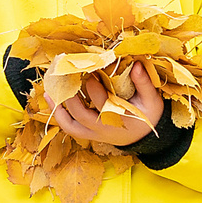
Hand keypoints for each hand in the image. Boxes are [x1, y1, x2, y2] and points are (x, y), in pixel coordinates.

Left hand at [49, 65, 163, 148]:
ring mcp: (93, 134)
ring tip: (50, 90)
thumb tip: (137, 65)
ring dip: (59, 108)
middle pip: (81, 114)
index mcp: (119, 120)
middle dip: (73, 95)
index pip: (102, 104)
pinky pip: (69, 127)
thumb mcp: (151, 100)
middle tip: (68, 76)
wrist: (145, 137)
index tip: (91, 71)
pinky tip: (51, 99)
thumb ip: (143, 83)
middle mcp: (103, 130)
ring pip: (70, 125)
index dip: (94, 87)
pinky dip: (58, 114)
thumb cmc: (148, 116)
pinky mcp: (87, 134)